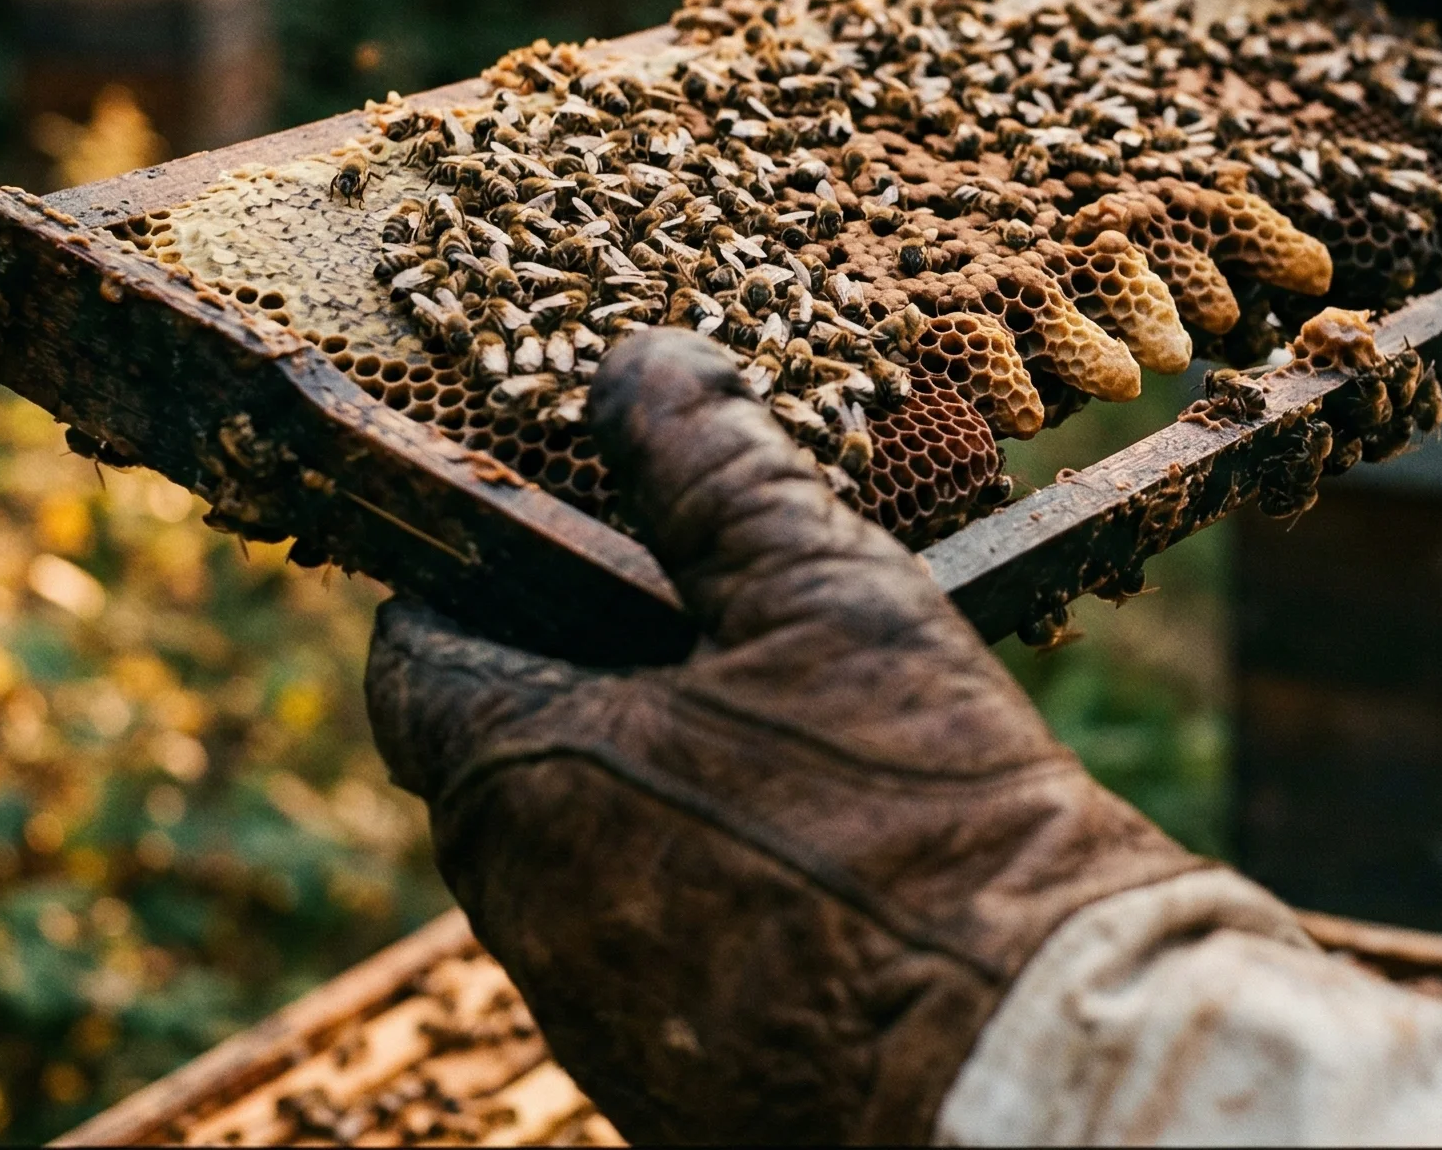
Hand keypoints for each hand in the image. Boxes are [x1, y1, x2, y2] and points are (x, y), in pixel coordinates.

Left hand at [365, 329, 1201, 1144]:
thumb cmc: (922, 806)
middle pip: (505, 758)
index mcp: (524, 778)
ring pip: (581, 866)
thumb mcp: (821, 585)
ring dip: (651, 796)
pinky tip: (823, 864)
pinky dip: (708, 899)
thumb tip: (640, 364)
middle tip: (711, 637)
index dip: (476, 584)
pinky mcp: (670, 1094)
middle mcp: (526, 915)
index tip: (556, 548)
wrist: (1025, 1049)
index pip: (417, 657)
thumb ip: (712, 461)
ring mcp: (595, 1018)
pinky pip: (654, 961)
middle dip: (587, 684)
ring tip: (789, 748)